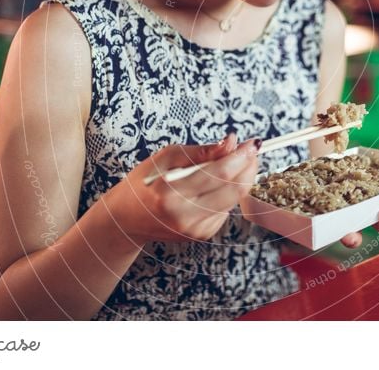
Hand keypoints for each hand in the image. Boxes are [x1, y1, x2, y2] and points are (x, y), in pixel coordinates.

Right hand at [102, 133, 259, 244]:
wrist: (127, 218)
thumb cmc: (145, 182)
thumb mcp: (167, 157)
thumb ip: (202, 152)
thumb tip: (231, 143)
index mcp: (171, 193)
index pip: (218, 174)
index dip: (240, 157)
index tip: (251, 143)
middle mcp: (184, 215)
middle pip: (233, 189)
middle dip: (248, 167)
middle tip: (251, 150)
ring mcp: (195, 229)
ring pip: (234, 199)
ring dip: (241, 178)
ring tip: (236, 162)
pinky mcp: (202, 235)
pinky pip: (226, 209)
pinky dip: (228, 193)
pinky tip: (217, 184)